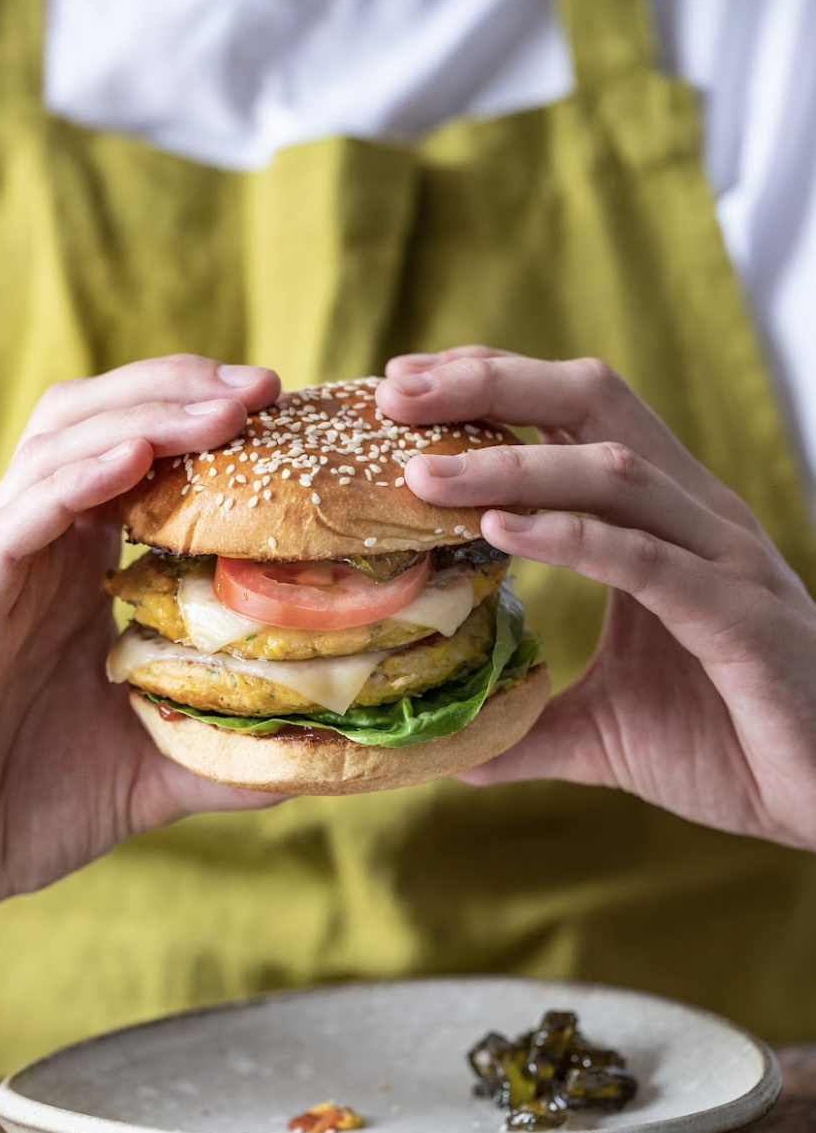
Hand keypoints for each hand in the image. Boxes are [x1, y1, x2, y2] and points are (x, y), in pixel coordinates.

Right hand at [0, 356, 282, 945]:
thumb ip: (223, 748)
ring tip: (224, 406)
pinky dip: (78, 477)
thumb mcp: (152, 771)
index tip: (282, 414)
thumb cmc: (29, 813)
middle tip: (263, 386)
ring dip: (144, 414)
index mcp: (76, 579)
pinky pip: (18, 518)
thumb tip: (317, 752)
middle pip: (97, 425)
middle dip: (179, 391)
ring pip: (58, 447)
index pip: (136, 464)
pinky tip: (136, 458)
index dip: (201, 426)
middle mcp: (37, 559)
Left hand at [379, 347, 815, 849]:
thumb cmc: (732, 744)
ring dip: (512, 463)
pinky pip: (648, 559)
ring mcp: (721, 560)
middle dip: (490, 385)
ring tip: (421, 473)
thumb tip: (456, 747)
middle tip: (395, 390)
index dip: (491, 388)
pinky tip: (503, 528)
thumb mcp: (607, 729)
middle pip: (592, 404)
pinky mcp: (738, 617)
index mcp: (663, 522)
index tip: (404, 388)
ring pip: (615, 472)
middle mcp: (694, 518)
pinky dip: (574, 536)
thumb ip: (532, 722)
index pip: (573, 416)